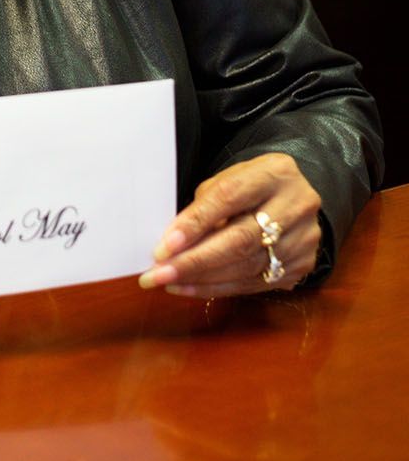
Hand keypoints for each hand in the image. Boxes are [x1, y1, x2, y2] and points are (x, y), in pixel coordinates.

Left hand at [139, 153, 321, 297]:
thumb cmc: (250, 186)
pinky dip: (219, 288)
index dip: (195, 223)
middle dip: (194, 260)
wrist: (294, 196)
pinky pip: (254, 283)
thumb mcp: (229, 179)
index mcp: (275, 172)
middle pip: (241, 239)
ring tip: (168, 282)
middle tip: (158, 273)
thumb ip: (206, 205)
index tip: (164, 246)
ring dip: (202, 279)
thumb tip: (172, 243)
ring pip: (247, 267)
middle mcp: (296, 205)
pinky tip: (192, 287)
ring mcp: (304, 238)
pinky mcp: (303, 265)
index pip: (230, 197)